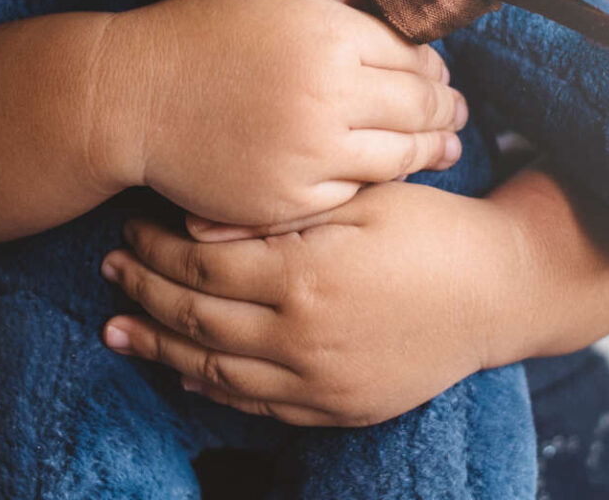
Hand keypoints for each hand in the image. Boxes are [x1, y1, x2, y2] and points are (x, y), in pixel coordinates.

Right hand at [92, 0, 466, 227]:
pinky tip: (386, 172)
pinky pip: (355, 193)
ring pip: (401, 157)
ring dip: (432, 151)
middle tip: (460, 113)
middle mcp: (331, 97)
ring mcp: (312, 155)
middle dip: (448, 110)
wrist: (132, 97)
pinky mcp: (291, 199)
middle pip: (422, 108)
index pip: (416, 57)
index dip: (436, 67)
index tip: (441, 74)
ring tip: (446, 148)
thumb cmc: (200, 31)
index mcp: (332, 37)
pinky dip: (375, 182)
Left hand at [97, 181, 530, 427]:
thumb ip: (276, 214)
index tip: (130, 227)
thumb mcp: (358, 198)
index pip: (201, 268)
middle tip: (110, 270)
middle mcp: (305, 338)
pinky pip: (258, 407)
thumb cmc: (430, 226)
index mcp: (306, 276)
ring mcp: (321, 382)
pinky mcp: (339, 409)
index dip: (155, 248)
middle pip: (196, 321)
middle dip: (144, 293)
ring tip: (119, 331)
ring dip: (160, 351)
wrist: (499, 290)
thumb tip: (193, 226)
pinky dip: (213, 389)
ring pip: (216, 372)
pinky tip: (187, 373)